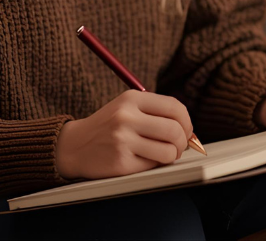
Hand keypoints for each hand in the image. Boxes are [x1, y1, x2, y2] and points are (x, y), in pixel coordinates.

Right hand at [54, 90, 193, 179]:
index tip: (186, 131)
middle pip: (175, 130)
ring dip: (172, 156)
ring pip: (169, 151)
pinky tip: (143, 160)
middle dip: (183, 142)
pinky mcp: (120, 162)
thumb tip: (191, 133)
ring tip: (162, 154)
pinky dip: (155, 165)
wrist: (74, 146)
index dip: (187, 122)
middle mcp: (126, 117)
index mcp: (131, 99)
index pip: (175, 107)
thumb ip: (157, 114)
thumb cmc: (108, 127)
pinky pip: (153, 165)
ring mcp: (122, 140)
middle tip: (178, 147)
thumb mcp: (127, 108)